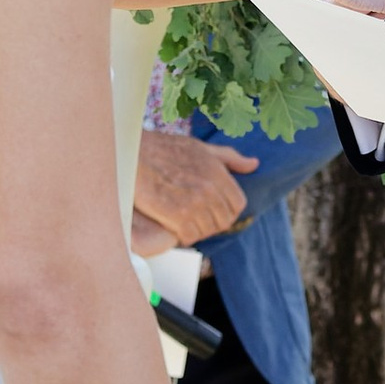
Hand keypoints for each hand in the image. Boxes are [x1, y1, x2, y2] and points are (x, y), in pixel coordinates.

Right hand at [132, 127, 255, 246]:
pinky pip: (189, 236)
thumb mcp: (199, 147)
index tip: (212, 210)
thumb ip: (228, 158)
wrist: (130, 154)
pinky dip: (182, 235)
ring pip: (207, 230)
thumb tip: (254, 164)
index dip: (226, 210)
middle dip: (211, 222)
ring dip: (195, 230)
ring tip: (182, 221)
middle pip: (224, 221)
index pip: (238, 204)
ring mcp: (194, 203)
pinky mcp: (177, 216)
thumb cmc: (162, 149)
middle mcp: (209, 188)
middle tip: (195, 218)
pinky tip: (172, 226)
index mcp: (217, 171)